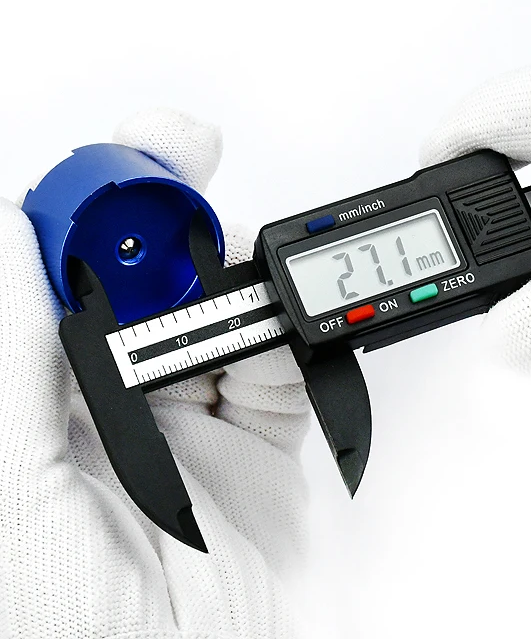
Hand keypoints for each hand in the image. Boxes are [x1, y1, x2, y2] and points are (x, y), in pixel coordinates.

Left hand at [0, 110, 308, 637]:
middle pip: (144, 280)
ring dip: (234, 282)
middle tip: (186, 155)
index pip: (55, 279)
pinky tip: (277, 339)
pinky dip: (286, 344)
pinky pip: (278, 370)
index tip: (113, 167)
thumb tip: (8, 237)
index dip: (81, 211)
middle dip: (168, 213)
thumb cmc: (68, 633)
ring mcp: (186, 416)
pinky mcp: (254, 439)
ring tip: (239, 275)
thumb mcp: (13, 496)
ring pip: (218, 312)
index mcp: (40, 404)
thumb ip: (11, 363)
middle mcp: (109, 402)